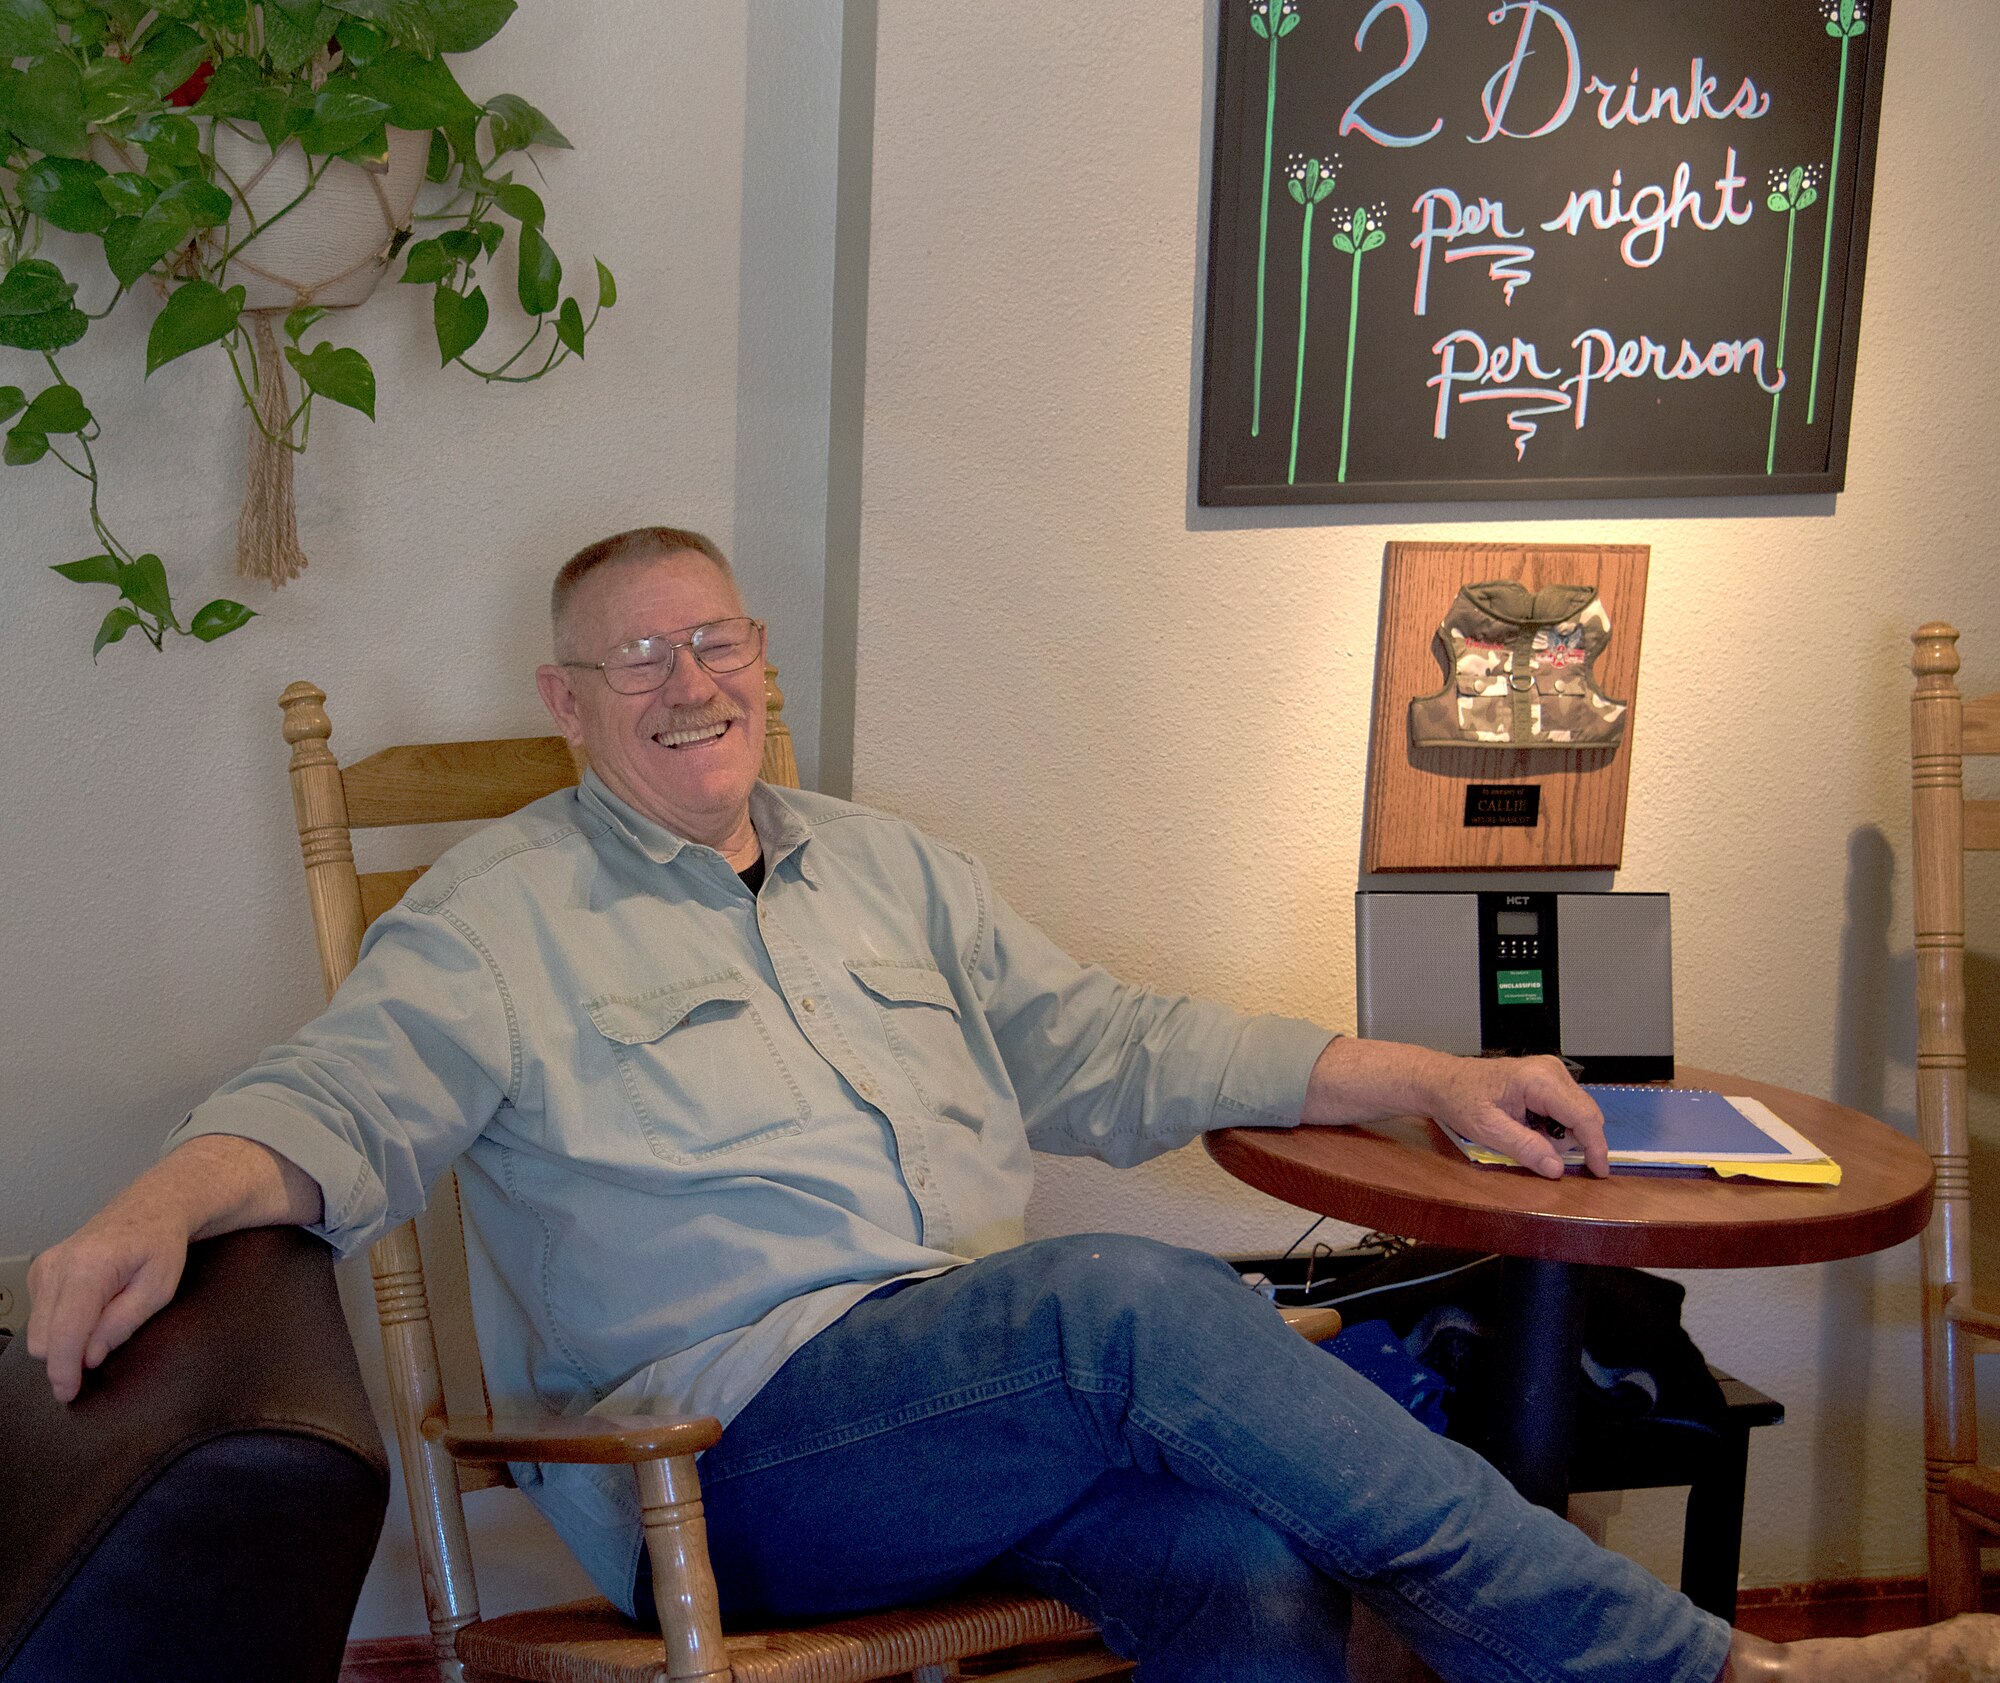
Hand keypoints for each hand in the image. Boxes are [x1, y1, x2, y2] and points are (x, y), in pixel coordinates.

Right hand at [26, 1191, 190, 1403]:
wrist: (150, 1207)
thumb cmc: (160, 1247)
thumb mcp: (158, 1289)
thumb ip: (122, 1324)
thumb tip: (89, 1357)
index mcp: (89, 1267)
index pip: (65, 1332)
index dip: (64, 1369)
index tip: (68, 1393)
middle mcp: (57, 1265)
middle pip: (42, 1338)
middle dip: (66, 1356)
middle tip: (104, 1346)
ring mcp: (44, 1265)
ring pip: (36, 1331)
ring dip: (63, 1341)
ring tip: (102, 1319)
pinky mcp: (40, 1270)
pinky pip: (39, 1315)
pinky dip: (59, 1324)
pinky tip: (89, 1307)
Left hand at [1302, 1038, 1608, 1178]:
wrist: (1441, 1080)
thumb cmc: (1460, 1100)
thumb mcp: (1487, 1129)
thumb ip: (1524, 1147)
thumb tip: (1557, 1169)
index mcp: (1540, 1080)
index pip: (1583, 1116)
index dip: (1595, 1147)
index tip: (1600, 1173)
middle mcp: (1552, 1071)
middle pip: (1586, 1114)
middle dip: (1579, 1142)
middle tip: (1551, 1161)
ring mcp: (1550, 1073)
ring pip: (1578, 1112)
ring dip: (1564, 1135)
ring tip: (1529, 1140)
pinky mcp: (1546, 1079)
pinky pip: (1565, 1109)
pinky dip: (1556, 1127)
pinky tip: (1530, 1130)